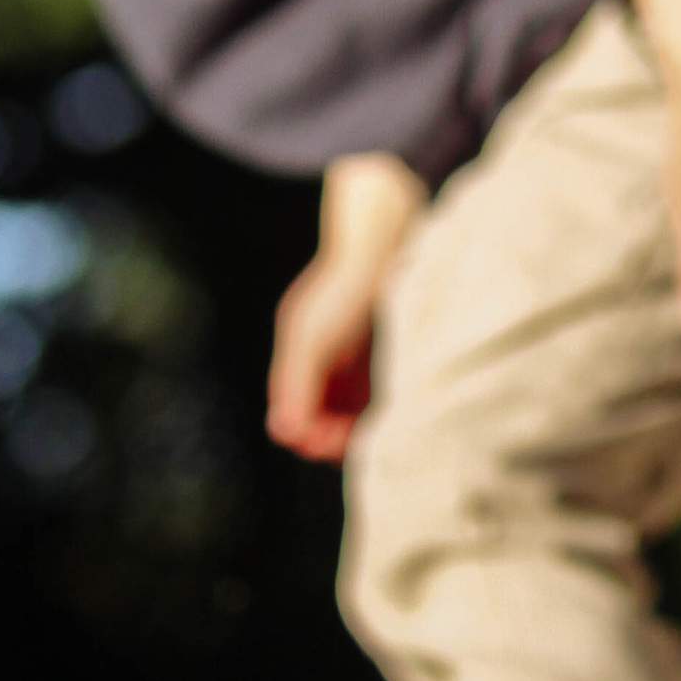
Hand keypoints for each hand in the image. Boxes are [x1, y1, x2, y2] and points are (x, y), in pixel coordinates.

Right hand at [265, 248, 383, 462]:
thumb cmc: (347, 285)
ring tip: (383, 436)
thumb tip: (283, 432)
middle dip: (336, 438)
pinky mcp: (385, 353)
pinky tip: (398, 415)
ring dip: (360, 430)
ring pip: (351, 413)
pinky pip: (377, 397)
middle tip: (364, 445)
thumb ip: (295, 383)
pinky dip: (382, 411)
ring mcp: (354, 358)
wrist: (390, 235)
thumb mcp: (312, 336)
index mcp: (300, 358)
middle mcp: (324, 361)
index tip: (329, 443)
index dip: (311, 437)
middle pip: (323, 420)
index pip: (295, 418)